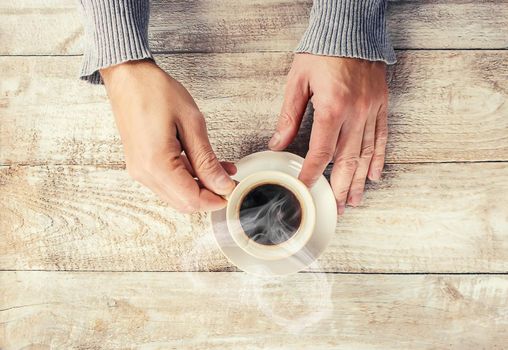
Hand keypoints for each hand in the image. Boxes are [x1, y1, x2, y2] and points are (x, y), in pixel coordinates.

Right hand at [101, 60, 235, 212]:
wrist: (127, 76)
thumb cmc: (155, 91)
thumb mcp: (191, 123)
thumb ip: (206, 159)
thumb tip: (221, 184)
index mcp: (156, 164)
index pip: (191, 199)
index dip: (216, 199)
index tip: (233, 189)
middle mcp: (144, 173)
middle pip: (183, 202)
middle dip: (209, 195)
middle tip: (230, 180)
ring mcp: (140, 170)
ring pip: (176, 193)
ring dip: (200, 186)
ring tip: (222, 168)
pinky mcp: (141, 164)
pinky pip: (168, 181)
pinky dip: (188, 177)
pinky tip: (203, 164)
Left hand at [269, 54, 387, 214]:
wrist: (350, 28)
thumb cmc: (322, 51)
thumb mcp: (297, 81)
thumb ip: (289, 116)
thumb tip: (278, 143)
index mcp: (332, 107)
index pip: (321, 152)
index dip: (311, 174)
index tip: (304, 188)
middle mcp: (356, 113)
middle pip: (347, 160)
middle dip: (339, 187)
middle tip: (336, 208)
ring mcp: (372, 110)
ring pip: (366, 154)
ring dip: (358, 180)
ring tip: (353, 200)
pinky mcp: (381, 105)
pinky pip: (382, 138)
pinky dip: (379, 159)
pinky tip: (374, 175)